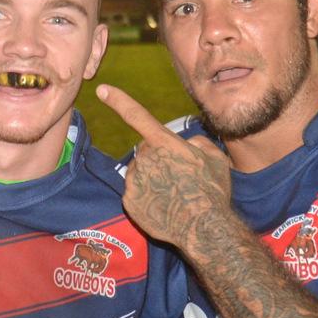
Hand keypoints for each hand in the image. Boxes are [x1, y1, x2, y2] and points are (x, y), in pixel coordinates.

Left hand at [94, 85, 234, 248]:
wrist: (203, 228)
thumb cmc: (212, 191)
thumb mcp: (216, 158)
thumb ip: (198, 143)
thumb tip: (187, 144)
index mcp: (164, 143)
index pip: (137, 115)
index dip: (118, 101)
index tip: (101, 89)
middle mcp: (145, 158)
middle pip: (146, 151)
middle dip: (159, 158)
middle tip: (181, 177)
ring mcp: (134, 181)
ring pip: (140, 172)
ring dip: (153, 178)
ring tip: (175, 194)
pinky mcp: (129, 202)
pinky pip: (136, 193)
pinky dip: (147, 197)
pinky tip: (165, 206)